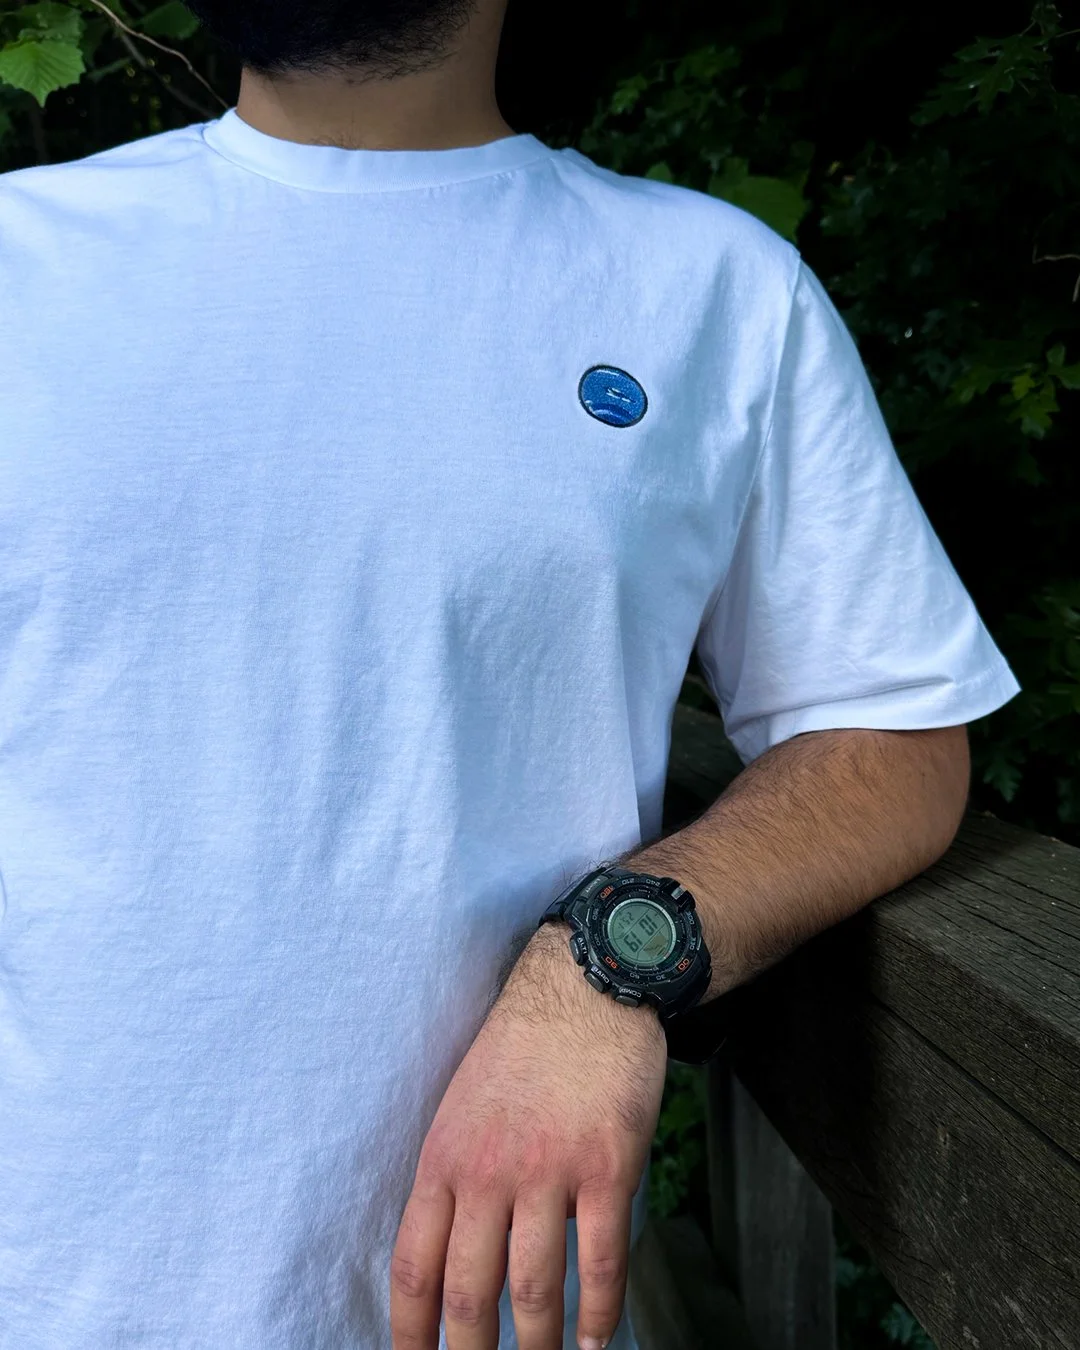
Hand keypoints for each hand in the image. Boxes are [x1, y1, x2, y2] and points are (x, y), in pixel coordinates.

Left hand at [390, 922, 667, 1349]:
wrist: (585, 987)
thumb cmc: (523, 1046)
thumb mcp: (463, 1103)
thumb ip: (456, 1175)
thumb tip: (454, 1250)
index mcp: (444, 1157)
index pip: (412, 1266)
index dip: (409, 1332)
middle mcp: (488, 1171)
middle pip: (469, 1292)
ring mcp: (549, 1171)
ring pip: (534, 1289)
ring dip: (537, 1347)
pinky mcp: (606, 1167)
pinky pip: (602, 1261)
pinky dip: (602, 1313)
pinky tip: (600, 1340)